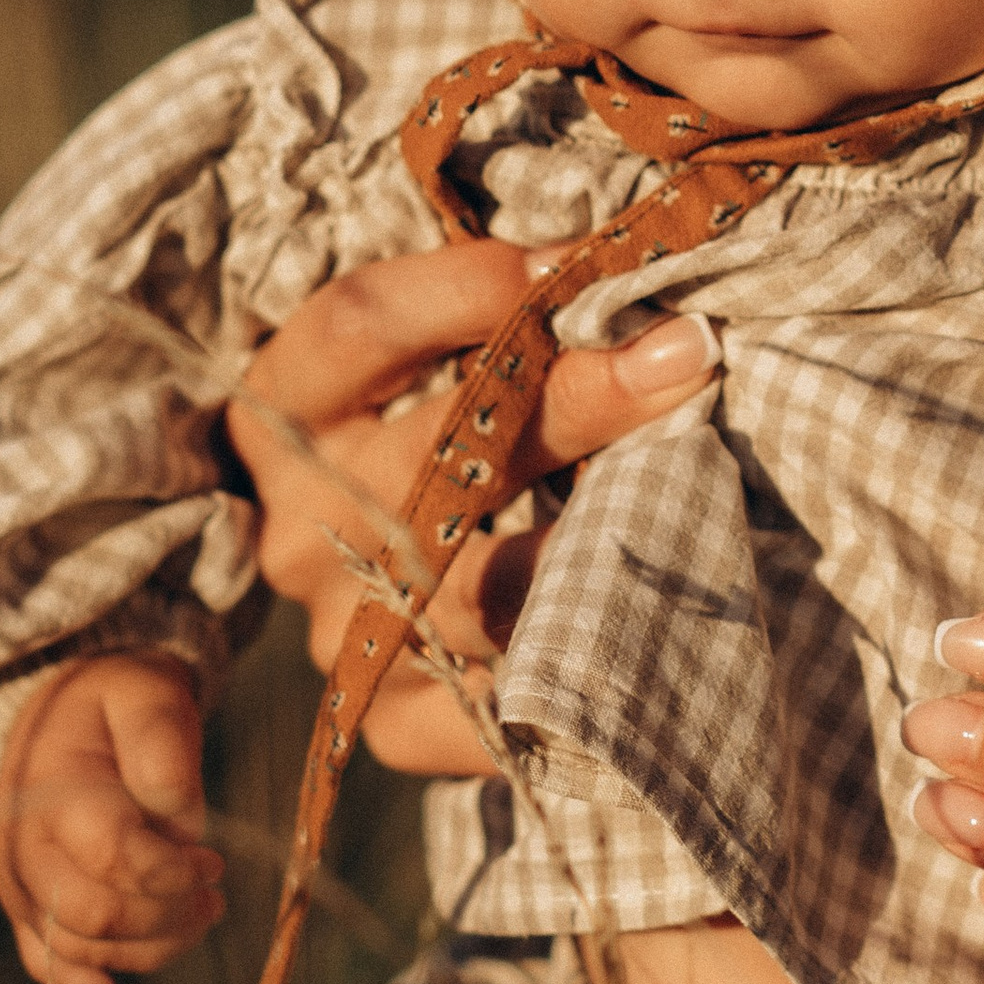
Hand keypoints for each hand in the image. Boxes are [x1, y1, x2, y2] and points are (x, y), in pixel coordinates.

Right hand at [0, 652, 221, 983]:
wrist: (68, 716)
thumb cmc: (117, 704)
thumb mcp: (146, 694)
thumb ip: (163, 746)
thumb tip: (180, 822)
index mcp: (51, 797)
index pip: (114, 858)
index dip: (174, 873)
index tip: (213, 863)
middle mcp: (23, 854)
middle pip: (96, 918)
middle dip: (167, 916)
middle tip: (214, 895)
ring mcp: (22, 894)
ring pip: (79, 958)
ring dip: (151, 954)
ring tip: (200, 917)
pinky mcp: (32, 918)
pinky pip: (58, 980)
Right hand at [225, 237, 717, 772]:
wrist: (395, 579)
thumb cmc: (440, 430)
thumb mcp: (434, 359)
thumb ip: (501, 320)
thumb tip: (631, 284)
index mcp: (287, 411)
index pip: (357, 325)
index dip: (468, 288)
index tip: (580, 263)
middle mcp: (302, 525)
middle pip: (431, 456)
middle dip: (573, 401)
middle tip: (685, 357)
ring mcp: (342, 629)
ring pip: (477, 590)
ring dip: (600, 539)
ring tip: (696, 495)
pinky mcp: (393, 720)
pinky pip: (489, 710)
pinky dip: (573, 674)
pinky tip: (653, 630)